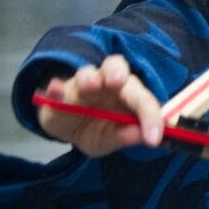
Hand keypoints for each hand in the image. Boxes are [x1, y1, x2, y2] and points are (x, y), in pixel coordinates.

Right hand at [37, 55, 163, 156]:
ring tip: (89, 86)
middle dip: (117, 73)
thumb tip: (141, 135)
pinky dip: (55, 89)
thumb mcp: (110, 140)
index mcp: (128, 95)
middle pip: (115, 68)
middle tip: (117, 81)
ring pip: (87, 73)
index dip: (151, 116)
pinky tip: (55, 91)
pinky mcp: (58, 93)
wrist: (68, 131)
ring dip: (88, 78)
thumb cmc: (97, 130)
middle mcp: (107, 84)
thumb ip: (124, 137)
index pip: (143, 99)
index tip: (153, 139)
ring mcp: (81, 85)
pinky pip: (55, 88)